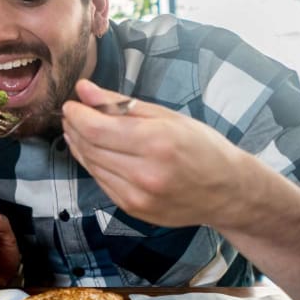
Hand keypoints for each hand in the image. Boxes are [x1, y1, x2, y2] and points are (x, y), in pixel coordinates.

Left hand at [61, 79, 252, 229]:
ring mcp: (138, 196)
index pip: (97, 129)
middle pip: (91, 147)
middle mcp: (145, 173)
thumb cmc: (202, 147)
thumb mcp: (167, 116)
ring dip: (79, 146)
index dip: (77, 115)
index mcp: (157, 142)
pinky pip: (101, 182)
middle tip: (72, 114)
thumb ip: (121, 103)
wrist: (228, 191)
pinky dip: (93, 164)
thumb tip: (84, 90)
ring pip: (92, 166)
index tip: (71, 104)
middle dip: (75, 128)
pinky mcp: (133, 209)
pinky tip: (93, 151)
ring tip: (78, 129)